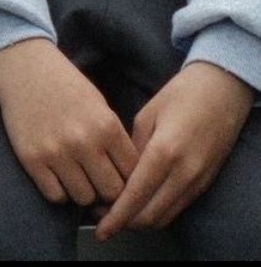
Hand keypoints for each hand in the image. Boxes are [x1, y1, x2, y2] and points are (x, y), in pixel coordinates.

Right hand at [0, 38, 139, 207]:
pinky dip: (59, 190)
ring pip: (84, 198)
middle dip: (108, 190)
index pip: (133, 174)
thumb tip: (129, 180)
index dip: (130, 179)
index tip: (120, 176)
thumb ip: (114, 141)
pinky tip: (57, 174)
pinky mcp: (32, 159)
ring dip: (83, 190)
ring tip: (77, 174)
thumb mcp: (100, 106)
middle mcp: (83, 141)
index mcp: (106, 126)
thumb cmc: (66, 85)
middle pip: (111, 192)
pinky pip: (56, 196)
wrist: (24, 66)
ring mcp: (56, 152)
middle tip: (99, 180)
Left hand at [95, 61, 253, 239]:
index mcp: (164, 152)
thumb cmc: (179, 95)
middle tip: (101, 216)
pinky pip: (177, 208)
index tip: (99, 227)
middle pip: (150, 215)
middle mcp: (183, 173)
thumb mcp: (147, 114)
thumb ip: (132, 148)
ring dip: (140, 221)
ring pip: (164, 217)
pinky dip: (157, 213)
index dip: (116, 216)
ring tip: (117, 212)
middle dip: (124, 222)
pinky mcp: (204, 184)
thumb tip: (119, 174)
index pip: (136, 196)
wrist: (221, 92)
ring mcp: (197, 181)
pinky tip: (140, 204)